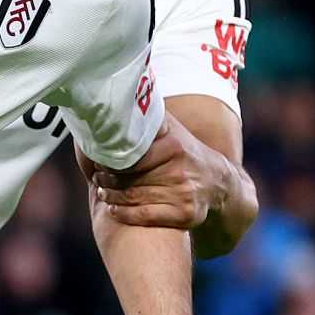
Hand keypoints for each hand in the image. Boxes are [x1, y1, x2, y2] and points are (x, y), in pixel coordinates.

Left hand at [89, 120, 221, 229]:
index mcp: (173, 146)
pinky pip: (146, 216)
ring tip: (102, 192)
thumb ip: (149, 118)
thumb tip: (121, 98)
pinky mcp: (186, 214)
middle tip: (97, 177)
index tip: (97, 159)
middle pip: (131, 180)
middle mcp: (180, 171)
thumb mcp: (172, 129)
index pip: (132, 156)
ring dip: (112, 197)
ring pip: (135, 199)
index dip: (110, 159)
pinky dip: (125, 214)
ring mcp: (183, 194)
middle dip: (108, 180)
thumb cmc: (185, 151)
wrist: (218, 181)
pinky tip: (114, 209)